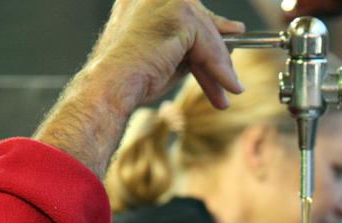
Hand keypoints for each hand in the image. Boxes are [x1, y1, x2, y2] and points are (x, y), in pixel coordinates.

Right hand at [94, 0, 244, 108]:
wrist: (110, 88)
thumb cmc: (131, 78)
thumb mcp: (169, 55)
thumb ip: (194, 43)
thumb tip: (231, 35)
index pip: (188, 12)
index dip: (211, 33)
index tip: (230, 48)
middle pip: (199, 19)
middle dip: (217, 52)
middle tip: (230, 82)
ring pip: (206, 30)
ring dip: (219, 63)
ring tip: (229, 90)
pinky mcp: (177, 13)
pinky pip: (208, 40)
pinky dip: (218, 66)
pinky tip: (224, 86)